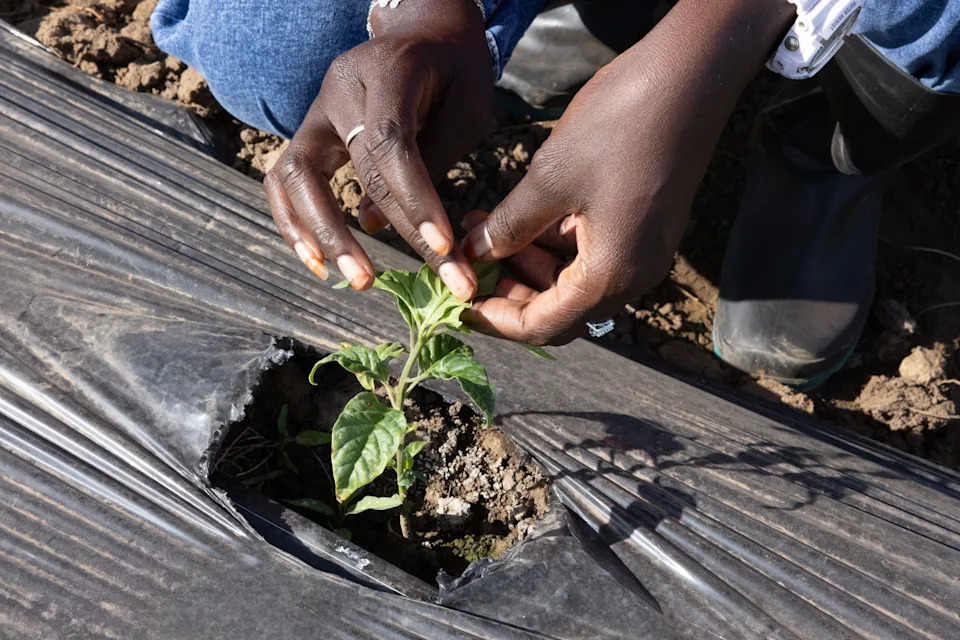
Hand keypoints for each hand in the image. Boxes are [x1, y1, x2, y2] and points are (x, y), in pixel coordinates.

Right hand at [265, 0, 492, 299]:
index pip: (391, 143)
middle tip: (410, 281)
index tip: (443, 247)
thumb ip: (430, 162)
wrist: (424, 34)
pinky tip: (318, 263)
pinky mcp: (309, 134)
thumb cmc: (455, 72)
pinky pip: (286, 182)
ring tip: (356, 280)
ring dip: (321, 234)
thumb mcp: (465, 108)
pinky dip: (297, 224)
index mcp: (387, 71)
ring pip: (295, 176)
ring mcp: (316, 110)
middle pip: (350, 168)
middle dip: (387, 232)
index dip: (415, 200)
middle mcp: (339, 88)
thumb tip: (380, 224)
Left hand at [462, 0, 793, 343]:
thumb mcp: (549, 179)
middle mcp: (632, 276)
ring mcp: (641, 252)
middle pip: (560, 310)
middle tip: (470, 259)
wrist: (691, 77)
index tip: (460, 302)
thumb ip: (510, 226)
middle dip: (510, 290)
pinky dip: (552, 243)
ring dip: (527, 262)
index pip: (543, 326)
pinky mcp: (644, 228)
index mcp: (610, 276)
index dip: (496, 320)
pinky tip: (520, 215)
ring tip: (483, 226)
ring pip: (573, 281)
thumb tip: (475, 252)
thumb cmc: (619, 126)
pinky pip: (591, 254)